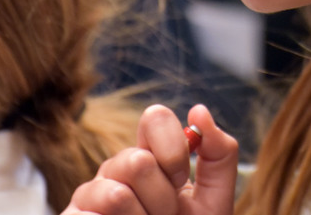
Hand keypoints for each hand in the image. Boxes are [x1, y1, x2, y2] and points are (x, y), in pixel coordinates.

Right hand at [63, 104, 238, 214]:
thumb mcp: (214, 199)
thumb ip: (219, 154)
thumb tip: (198, 110)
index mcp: (152, 156)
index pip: (155, 118)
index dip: (173, 149)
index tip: (182, 179)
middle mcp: (118, 169)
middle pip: (137, 160)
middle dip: (162, 198)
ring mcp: (92, 194)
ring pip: (117, 194)